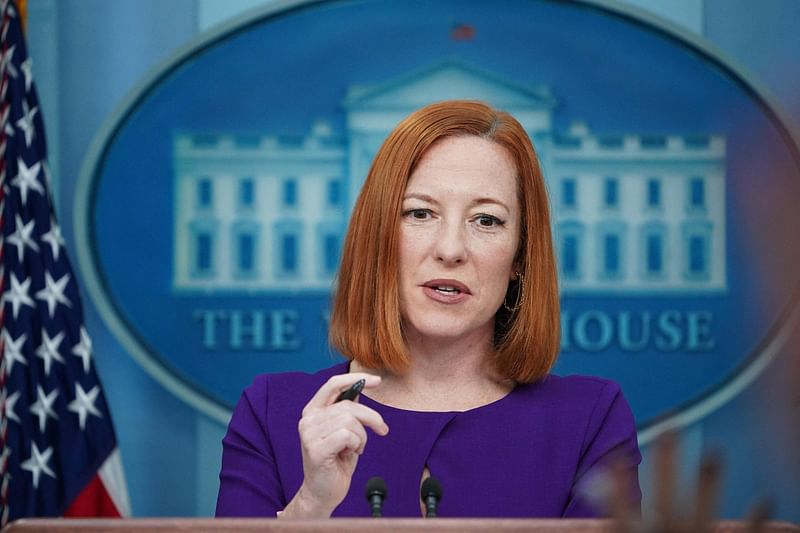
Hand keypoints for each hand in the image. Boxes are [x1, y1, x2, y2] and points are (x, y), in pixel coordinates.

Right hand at [283, 373, 388, 517]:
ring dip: (362, 436)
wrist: (322, 493)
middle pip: (349, 405)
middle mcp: (308, 419)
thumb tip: (359, 387)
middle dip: (371, 418)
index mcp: (313, 411)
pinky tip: (351, 453)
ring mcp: (309, 434)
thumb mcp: (344, 430)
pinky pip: (348, 436)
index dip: (355, 379)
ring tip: (356, 447)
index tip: (376, 381)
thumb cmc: (335, 461)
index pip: (333, 384)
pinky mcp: (315, 449)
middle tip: (382, 430)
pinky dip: (357, 444)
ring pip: (350, 421)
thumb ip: (347, 410)